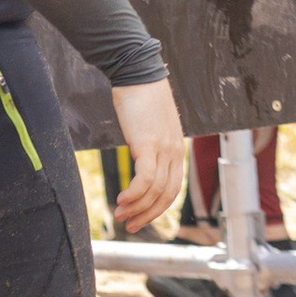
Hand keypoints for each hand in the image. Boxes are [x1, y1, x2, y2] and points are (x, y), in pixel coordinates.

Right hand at [109, 77, 186, 233]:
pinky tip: (121, 200)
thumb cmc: (140, 95)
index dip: (156, 208)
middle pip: (165, 195)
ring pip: (154, 191)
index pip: (171, 190)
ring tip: (120, 215)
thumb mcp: (150, 124)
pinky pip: (145, 178)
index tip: (139, 218)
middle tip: (129, 225)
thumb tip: (140, 154)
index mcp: (175, 149)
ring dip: (136, 207)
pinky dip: (134, 194)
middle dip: (147, 215)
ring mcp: (163, 148)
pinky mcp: (148, 143)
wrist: (137, 71)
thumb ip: (150, 142)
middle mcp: (173, 152)